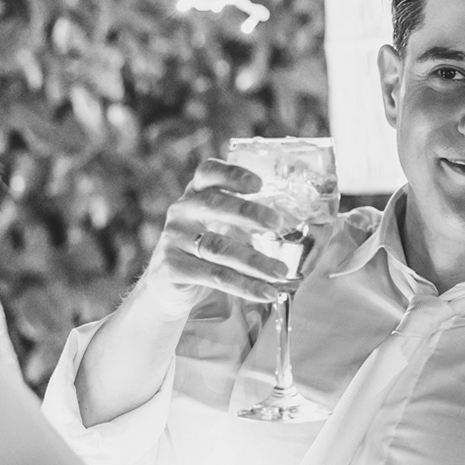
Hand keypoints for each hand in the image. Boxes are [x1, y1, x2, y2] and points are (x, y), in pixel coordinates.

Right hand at [137, 158, 292, 319]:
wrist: (166, 287)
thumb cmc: (203, 250)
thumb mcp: (218, 226)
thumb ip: (244, 218)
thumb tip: (298, 221)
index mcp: (195, 194)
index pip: (208, 173)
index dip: (232, 174)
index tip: (259, 184)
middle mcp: (181, 212)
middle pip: (214, 206)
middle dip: (249, 213)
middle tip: (278, 223)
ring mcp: (174, 239)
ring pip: (219, 248)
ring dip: (255, 261)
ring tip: (281, 271)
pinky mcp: (172, 268)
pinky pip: (214, 277)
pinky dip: (244, 286)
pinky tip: (266, 292)